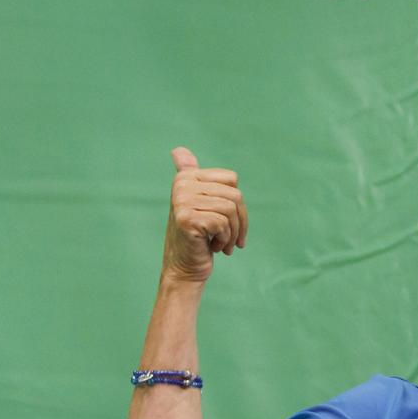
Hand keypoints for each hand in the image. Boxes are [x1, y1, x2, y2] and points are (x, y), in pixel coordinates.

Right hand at [162, 147, 247, 282]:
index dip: (237, 204)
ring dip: (232, 233)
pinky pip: (223, 223)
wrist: (184, 269)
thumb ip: (192, 176)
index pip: (232, 179)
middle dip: (239, 221)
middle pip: (235, 195)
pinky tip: (212, 247)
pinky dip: (224, 240)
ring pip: (231, 209)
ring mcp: (182, 201)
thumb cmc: (198, 237)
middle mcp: (182, 185)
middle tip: (230, 239)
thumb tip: (178, 149)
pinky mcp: (186, 218)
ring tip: (221, 244)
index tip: (228, 221)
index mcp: (186, 177)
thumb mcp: (199, 204)